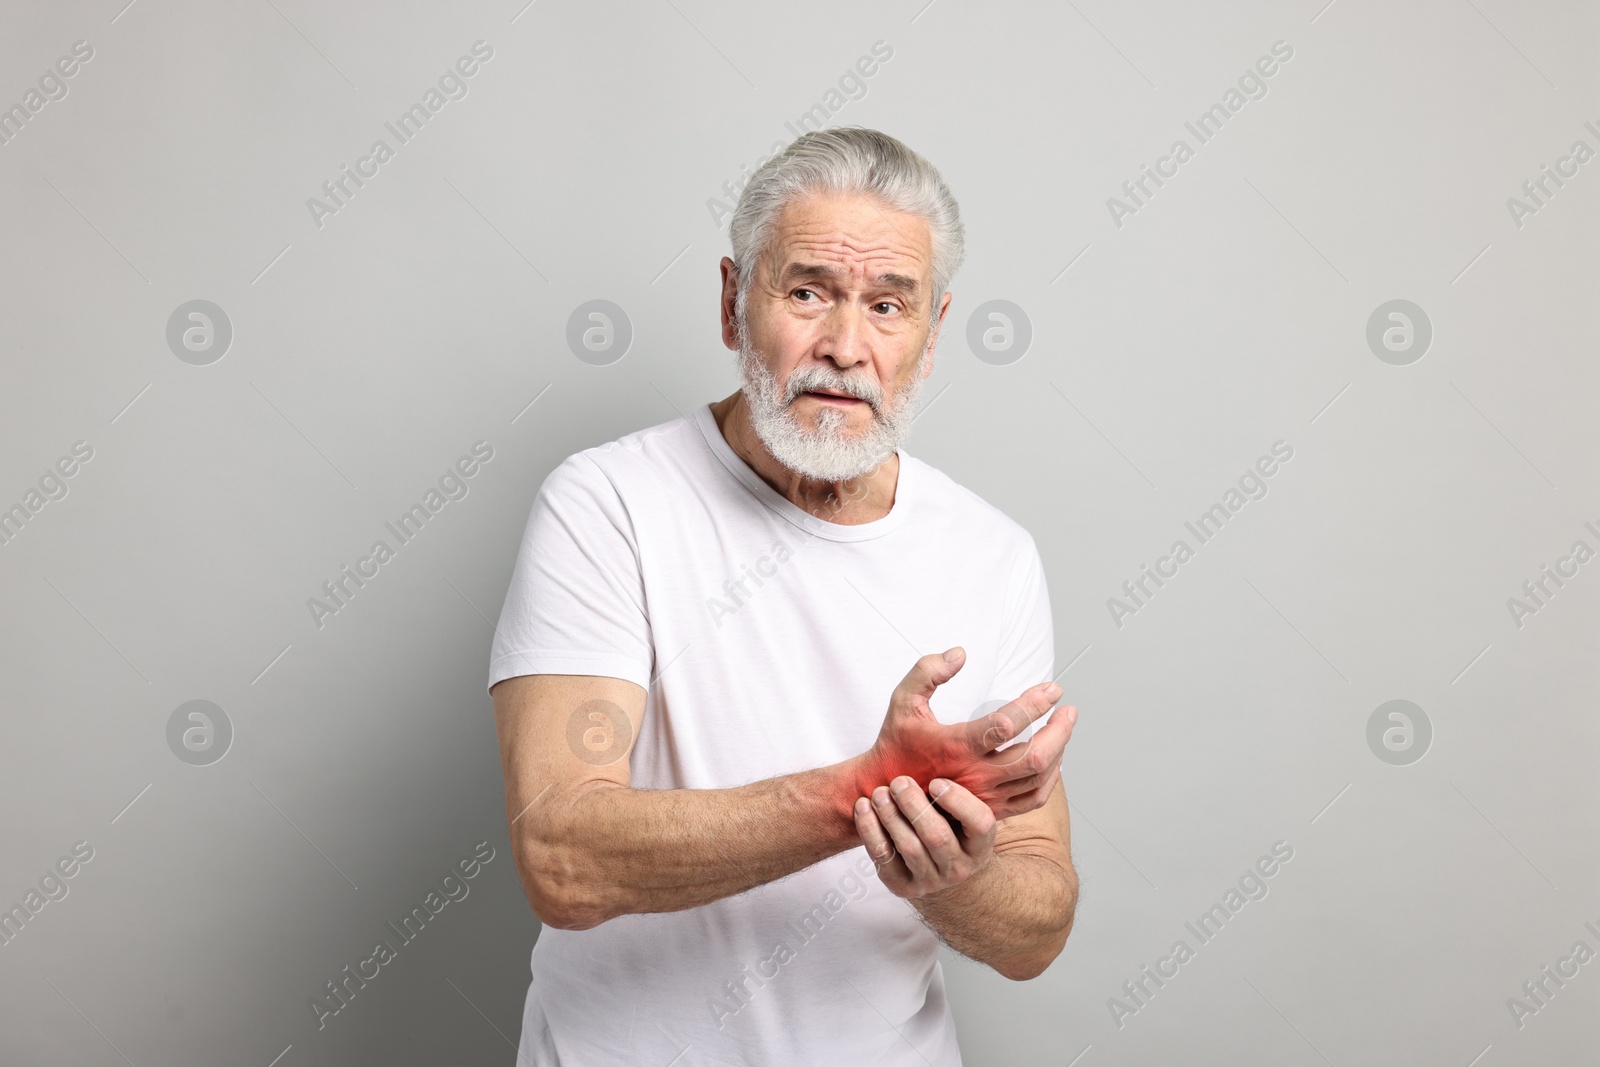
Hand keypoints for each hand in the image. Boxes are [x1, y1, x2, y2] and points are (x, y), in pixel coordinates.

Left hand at [854, 776, 994, 898]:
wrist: (936, 865)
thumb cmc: (949, 823)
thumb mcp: (963, 807)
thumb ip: (959, 781)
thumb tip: (943, 730)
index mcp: (981, 844)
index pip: (979, 823)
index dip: (958, 801)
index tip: (937, 781)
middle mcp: (960, 867)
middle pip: (937, 837)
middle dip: (915, 806)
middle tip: (899, 782)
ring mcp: (931, 880)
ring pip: (909, 847)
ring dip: (891, 816)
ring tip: (879, 792)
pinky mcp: (902, 885)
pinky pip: (883, 858)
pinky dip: (870, 830)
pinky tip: (864, 807)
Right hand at [856, 648, 1076, 820]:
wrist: (887, 791)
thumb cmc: (898, 742)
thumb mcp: (903, 700)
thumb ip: (928, 671)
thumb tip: (961, 654)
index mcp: (956, 746)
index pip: (1006, 724)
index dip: (1034, 704)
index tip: (1052, 689)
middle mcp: (975, 775)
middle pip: (1034, 757)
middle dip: (1059, 730)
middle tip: (1067, 709)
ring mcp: (985, 796)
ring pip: (1038, 778)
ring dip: (1059, 751)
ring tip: (1063, 727)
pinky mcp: (991, 809)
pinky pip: (1033, 798)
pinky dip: (1051, 778)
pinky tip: (1054, 758)